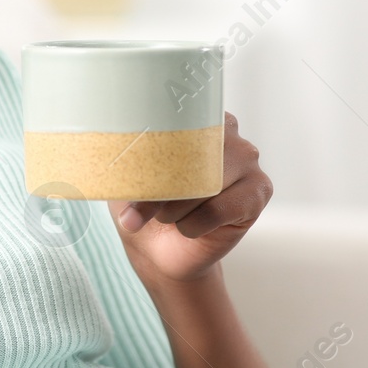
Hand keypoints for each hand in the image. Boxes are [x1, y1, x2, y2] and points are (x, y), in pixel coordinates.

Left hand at [107, 113, 272, 284]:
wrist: (159, 251)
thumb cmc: (144, 205)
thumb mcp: (129, 177)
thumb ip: (127, 158)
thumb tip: (110, 150)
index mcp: (195, 117)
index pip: (174, 121)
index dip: (150, 149)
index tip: (133, 169)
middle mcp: (228, 133)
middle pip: (190, 153)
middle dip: (159, 188)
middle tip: (137, 210)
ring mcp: (248, 162)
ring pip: (203, 182)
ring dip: (173, 209)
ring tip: (164, 218)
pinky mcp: (257, 193)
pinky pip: (218, 208)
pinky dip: (192, 224)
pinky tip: (187, 228)